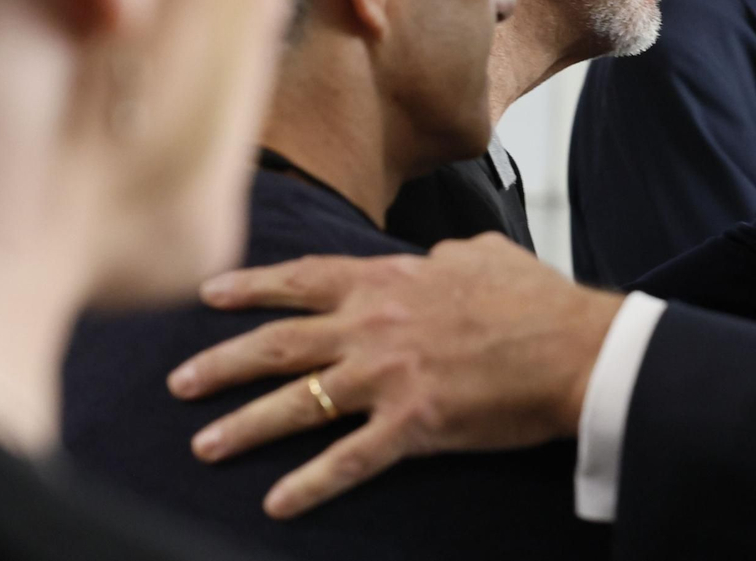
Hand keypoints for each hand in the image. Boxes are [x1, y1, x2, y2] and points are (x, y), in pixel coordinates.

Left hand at [166, 233, 621, 518]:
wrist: (576, 347)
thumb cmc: (538, 301)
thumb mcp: (484, 254)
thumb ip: (444, 255)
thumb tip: (435, 258)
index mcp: (390, 281)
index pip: (303, 280)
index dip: (251, 288)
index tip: (209, 295)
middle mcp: (375, 326)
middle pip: (279, 344)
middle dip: (221, 363)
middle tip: (180, 382)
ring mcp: (388, 376)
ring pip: (297, 404)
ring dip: (243, 427)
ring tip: (203, 445)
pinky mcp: (411, 425)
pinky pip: (347, 461)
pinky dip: (309, 485)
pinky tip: (277, 502)